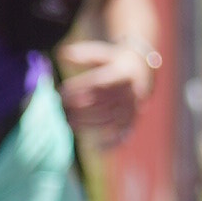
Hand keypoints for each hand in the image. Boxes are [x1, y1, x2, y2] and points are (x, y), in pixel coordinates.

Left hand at [59, 36, 151, 150]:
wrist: (141, 71)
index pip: (99, 83)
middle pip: (103, 103)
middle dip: (79, 107)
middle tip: (60, 109)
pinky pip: (123, 135)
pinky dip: (110, 144)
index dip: (80, 88)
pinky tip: (94, 147)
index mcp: (123, 74)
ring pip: (110, 120)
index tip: (61, 92)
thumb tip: (61, 54)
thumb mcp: (100, 53)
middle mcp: (130, 93)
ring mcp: (133, 109)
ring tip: (67, 122)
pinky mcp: (133, 121)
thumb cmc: (112, 62)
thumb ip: (82, 54)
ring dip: (87, 124)